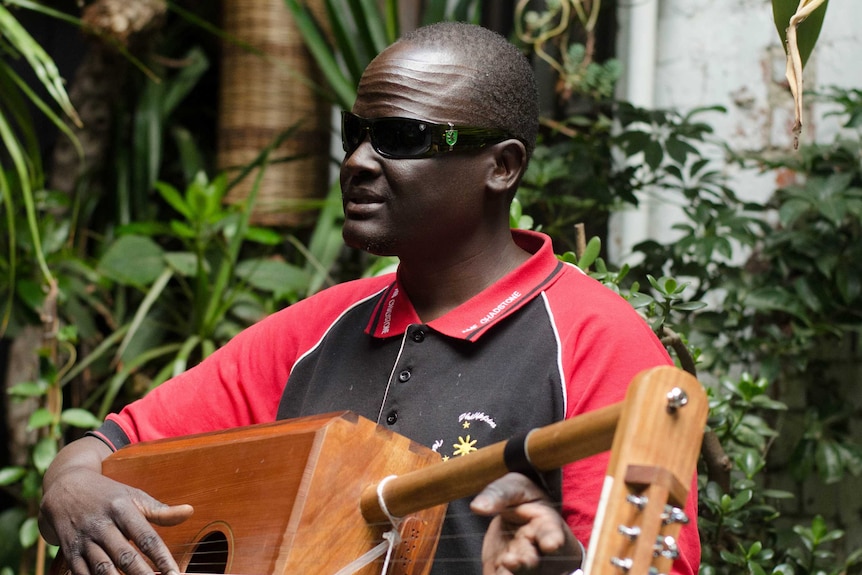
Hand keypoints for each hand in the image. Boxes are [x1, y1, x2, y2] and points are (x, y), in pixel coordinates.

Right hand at [39, 437, 193, 574]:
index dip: (162, 558)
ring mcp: (84, 540)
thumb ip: (160, 510)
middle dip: (143, 574)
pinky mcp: (69, 552)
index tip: (175, 573)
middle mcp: (102, 525)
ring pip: (103, 569)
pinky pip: (82, 574)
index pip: (146, 537)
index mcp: (122, 508)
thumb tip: (190, 511)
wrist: (65, 489)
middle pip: (125, 556)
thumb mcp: (134, 496)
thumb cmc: (108, 495)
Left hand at [470, 472, 582, 574]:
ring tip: (502, 564)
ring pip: (518, 573)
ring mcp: (521, 565)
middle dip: (524, 564)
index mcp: (545, 526)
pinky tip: (493, 573)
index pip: (551, 534)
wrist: (518, 517)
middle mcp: (536, 550)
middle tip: (510, 560)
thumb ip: (499, 495)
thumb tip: (476, 506)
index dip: (552, 540)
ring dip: (510, 573)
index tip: (551, 545)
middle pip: (533, 562)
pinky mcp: (502, 571)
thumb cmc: (523, 499)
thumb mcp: (515, 488)